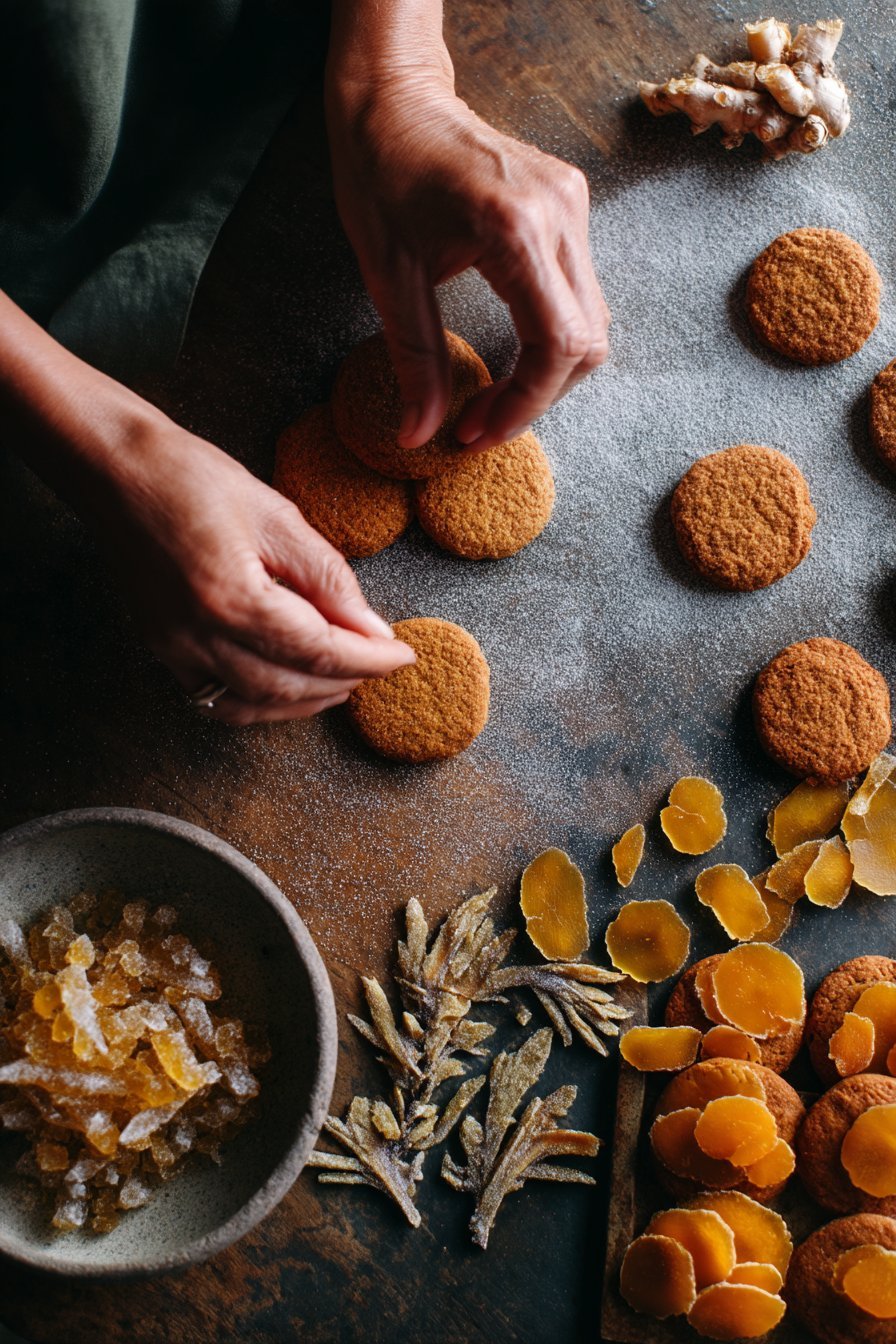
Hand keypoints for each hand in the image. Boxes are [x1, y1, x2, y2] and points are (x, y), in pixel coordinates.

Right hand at [0, 293, 411, 726]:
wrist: (115, 469)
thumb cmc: (191, 477)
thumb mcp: (276, 514)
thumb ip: (327, 576)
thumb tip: (370, 627)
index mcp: (230, 598)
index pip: (317, 650)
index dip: (368, 659)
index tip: (403, 655)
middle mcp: (196, 636)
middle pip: (287, 686)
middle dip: (343, 682)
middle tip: (379, 665)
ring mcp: (173, 648)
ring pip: (251, 704)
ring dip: (304, 700)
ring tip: (343, 679)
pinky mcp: (162, 648)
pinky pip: (217, 697)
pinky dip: (261, 700)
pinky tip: (288, 681)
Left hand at [327, 74, 609, 452]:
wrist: (394, 94)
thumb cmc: (381, 172)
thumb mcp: (388, 276)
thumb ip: (415, 361)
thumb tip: (421, 436)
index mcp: (514, 229)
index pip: (557, 344)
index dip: (525, 404)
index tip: (479, 432)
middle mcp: (559, 215)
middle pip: (587, 343)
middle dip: (538, 398)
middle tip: (481, 423)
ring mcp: (572, 205)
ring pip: (592, 322)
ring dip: (548, 372)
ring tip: (494, 395)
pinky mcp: (569, 204)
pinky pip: (580, 292)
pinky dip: (551, 336)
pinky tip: (510, 350)